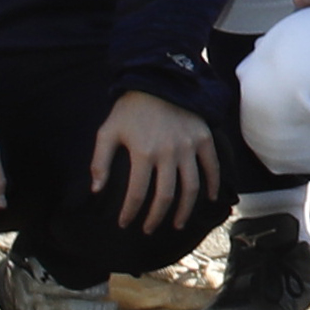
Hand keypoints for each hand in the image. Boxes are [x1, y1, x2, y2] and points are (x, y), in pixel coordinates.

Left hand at [91, 89, 222, 230]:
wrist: (160, 80)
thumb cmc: (130, 109)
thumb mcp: (107, 132)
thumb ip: (99, 162)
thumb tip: (96, 191)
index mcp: (142, 153)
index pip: (136, 194)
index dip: (129, 213)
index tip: (124, 224)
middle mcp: (168, 153)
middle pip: (165, 196)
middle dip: (156, 218)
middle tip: (149, 229)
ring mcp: (189, 146)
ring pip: (190, 187)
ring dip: (184, 210)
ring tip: (177, 224)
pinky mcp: (204, 139)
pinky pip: (211, 167)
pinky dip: (213, 185)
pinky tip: (208, 199)